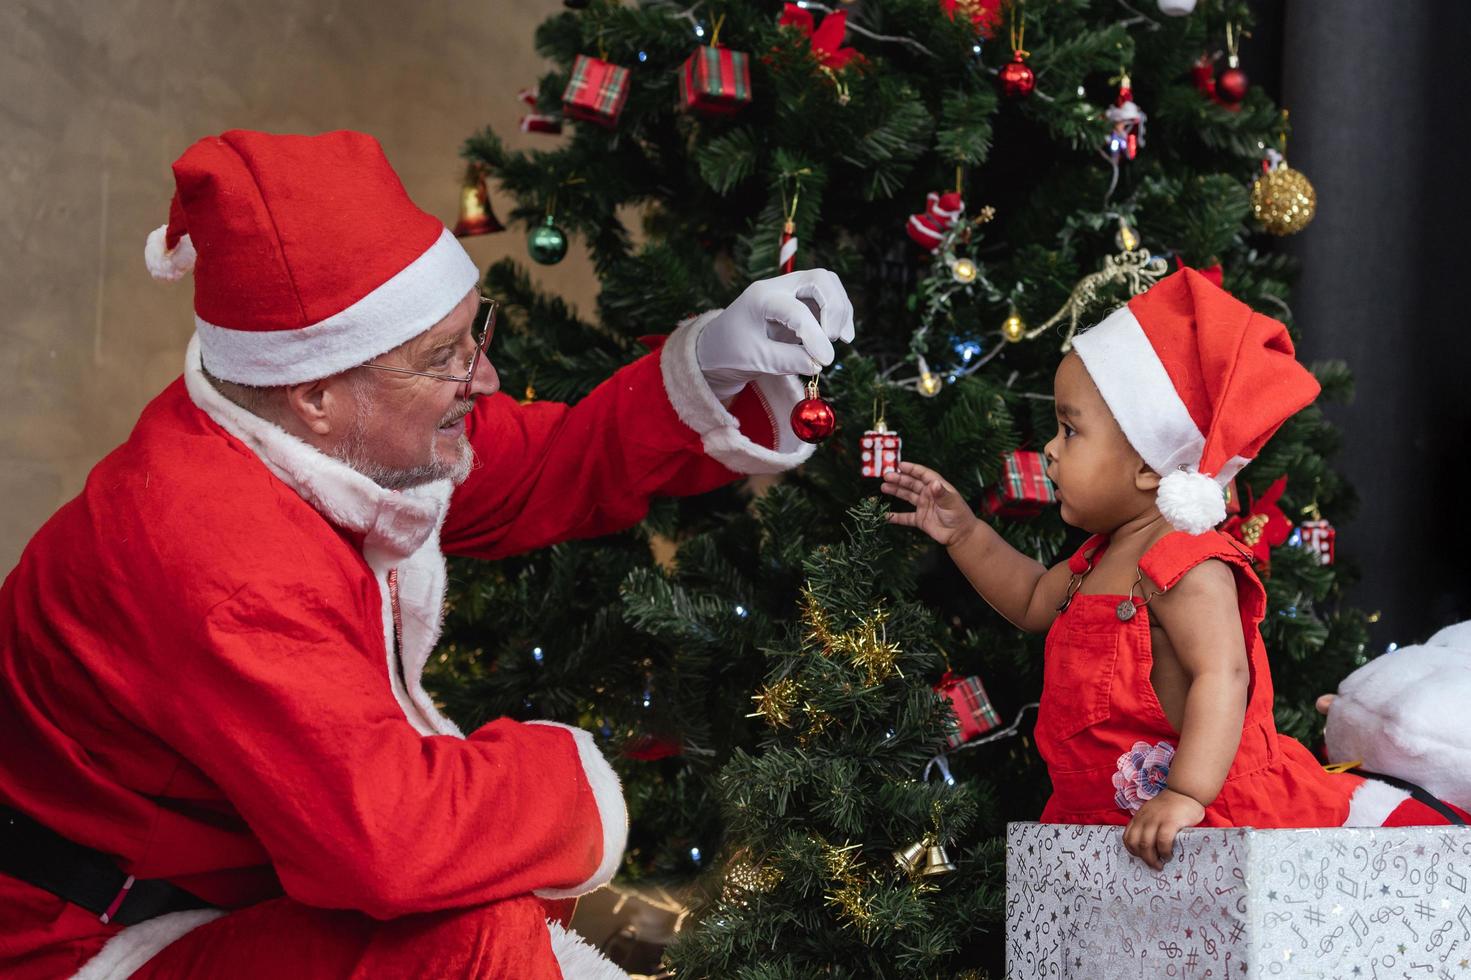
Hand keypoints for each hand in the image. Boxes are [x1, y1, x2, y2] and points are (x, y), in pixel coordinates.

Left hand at [696, 269, 855, 401]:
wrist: (717, 347)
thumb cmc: (730, 351)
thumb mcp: (755, 359)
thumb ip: (787, 361)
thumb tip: (818, 363)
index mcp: (761, 298)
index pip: (796, 311)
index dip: (815, 336)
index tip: (824, 361)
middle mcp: (778, 287)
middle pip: (820, 279)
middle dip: (834, 308)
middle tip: (834, 339)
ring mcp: (791, 291)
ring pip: (828, 284)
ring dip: (840, 309)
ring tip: (840, 338)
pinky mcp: (800, 302)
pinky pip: (828, 298)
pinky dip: (839, 313)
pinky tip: (842, 335)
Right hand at [880, 461, 979, 547]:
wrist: (960, 535)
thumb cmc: (959, 515)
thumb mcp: (951, 502)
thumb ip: (941, 493)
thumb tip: (933, 483)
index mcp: (937, 487)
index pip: (923, 475)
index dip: (912, 469)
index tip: (900, 465)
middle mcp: (929, 495)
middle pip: (912, 484)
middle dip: (899, 479)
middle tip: (886, 476)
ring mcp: (923, 507)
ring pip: (907, 496)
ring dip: (896, 491)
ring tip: (884, 487)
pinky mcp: (920, 520)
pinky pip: (905, 517)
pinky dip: (896, 517)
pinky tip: (886, 515)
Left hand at [1122, 789, 1205, 869]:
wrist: (1186, 791)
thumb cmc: (1172, 806)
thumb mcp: (1153, 813)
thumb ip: (1149, 825)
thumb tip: (1150, 847)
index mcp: (1139, 817)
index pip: (1127, 837)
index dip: (1133, 851)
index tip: (1142, 857)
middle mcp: (1144, 818)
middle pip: (1135, 843)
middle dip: (1143, 858)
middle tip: (1153, 865)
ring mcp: (1156, 820)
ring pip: (1146, 844)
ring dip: (1152, 858)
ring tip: (1161, 864)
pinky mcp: (1170, 822)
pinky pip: (1162, 841)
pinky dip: (1164, 851)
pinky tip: (1168, 855)